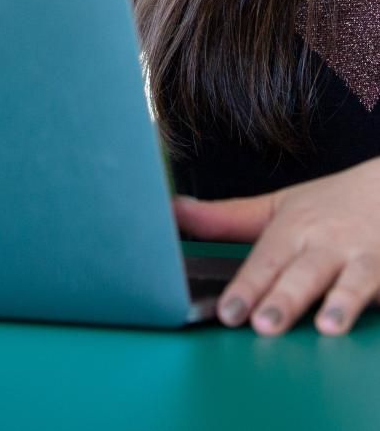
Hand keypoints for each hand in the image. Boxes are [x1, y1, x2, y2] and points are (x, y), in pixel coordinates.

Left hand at [172, 156, 379, 334]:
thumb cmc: (330, 205)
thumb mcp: (277, 206)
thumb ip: (226, 218)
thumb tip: (172, 211)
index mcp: (293, 228)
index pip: (265, 260)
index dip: (247, 287)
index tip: (228, 312)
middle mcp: (325, 243)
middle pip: (302, 272)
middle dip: (283, 298)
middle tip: (263, 324)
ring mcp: (360, 258)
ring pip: (348, 281)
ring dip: (336, 303)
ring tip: (324, 326)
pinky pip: (378, 288)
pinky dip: (369, 303)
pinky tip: (360, 324)